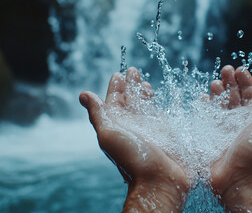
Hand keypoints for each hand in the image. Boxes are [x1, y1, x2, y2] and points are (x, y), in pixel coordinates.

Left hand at [79, 67, 189, 211]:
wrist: (160, 180)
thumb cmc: (132, 158)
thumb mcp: (109, 134)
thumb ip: (98, 114)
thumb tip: (83, 95)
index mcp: (117, 123)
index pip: (114, 100)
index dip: (115, 87)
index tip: (118, 74)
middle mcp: (133, 124)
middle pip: (130, 99)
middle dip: (130, 85)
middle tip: (132, 70)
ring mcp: (150, 127)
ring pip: (146, 105)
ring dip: (144, 92)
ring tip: (145, 81)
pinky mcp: (167, 131)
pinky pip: (164, 112)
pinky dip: (162, 102)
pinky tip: (163, 96)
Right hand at [209, 65, 251, 211]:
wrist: (239, 177)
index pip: (251, 93)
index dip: (245, 80)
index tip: (240, 69)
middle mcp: (241, 121)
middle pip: (234, 96)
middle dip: (230, 82)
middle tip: (225, 70)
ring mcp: (225, 128)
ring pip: (220, 105)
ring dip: (218, 92)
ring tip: (215, 83)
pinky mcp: (211, 135)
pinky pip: (207, 116)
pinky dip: (205, 106)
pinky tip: (203, 98)